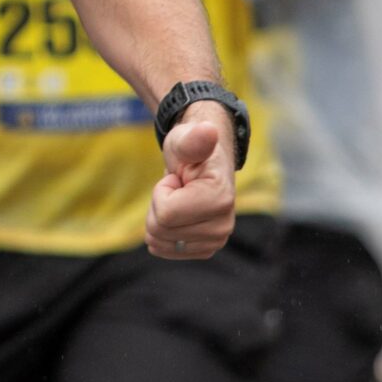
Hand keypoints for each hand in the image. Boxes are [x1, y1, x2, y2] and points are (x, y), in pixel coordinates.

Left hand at [146, 104, 236, 259]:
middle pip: (160, 230)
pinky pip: (166, 251)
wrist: (200, 163)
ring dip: (159, 219)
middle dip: (158, 205)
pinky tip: (177, 216)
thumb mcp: (185, 140)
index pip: (165, 213)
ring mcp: (216, 241)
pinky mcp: (206, 249)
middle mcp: (223, 226)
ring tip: (177, 200)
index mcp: (220, 200)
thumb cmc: (189, 148)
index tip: (178, 179)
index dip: (161, 191)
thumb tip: (209, 131)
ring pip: (160, 242)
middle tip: (176, 189)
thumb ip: (194, 139)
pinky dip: (162, 234)